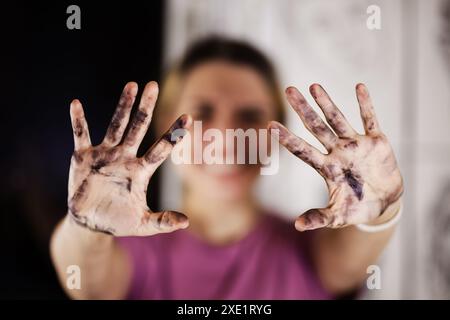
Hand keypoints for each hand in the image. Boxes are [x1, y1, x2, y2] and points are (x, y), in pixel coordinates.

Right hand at [67, 81, 191, 235]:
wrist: (92, 224)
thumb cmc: (120, 221)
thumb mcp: (143, 224)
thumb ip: (163, 221)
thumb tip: (187, 222)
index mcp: (141, 171)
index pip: (161, 149)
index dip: (174, 134)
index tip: (188, 117)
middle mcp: (125, 158)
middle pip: (138, 128)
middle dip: (145, 107)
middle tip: (153, 85)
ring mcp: (105, 155)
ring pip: (115, 126)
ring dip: (122, 106)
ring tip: (132, 85)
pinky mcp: (84, 157)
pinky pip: (81, 135)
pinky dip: (78, 121)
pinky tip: (76, 103)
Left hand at [269, 83, 402, 230]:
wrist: (384, 204)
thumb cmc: (357, 209)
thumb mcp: (338, 216)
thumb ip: (319, 218)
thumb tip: (297, 225)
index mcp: (326, 168)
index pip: (302, 150)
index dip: (287, 138)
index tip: (270, 125)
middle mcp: (337, 152)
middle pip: (316, 127)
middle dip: (303, 109)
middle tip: (288, 90)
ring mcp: (355, 145)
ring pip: (338, 119)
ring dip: (327, 103)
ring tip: (313, 85)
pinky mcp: (376, 142)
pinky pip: (370, 119)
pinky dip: (366, 104)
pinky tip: (359, 87)